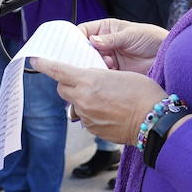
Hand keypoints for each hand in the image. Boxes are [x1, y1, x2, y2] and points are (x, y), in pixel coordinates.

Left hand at [32, 59, 163, 145]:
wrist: (155, 121)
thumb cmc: (142, 93)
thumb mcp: (118, 75)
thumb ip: (97, 77)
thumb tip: (88, 83)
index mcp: (88, 81)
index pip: (59, 71)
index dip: (45, 65)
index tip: (37, 60)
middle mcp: (83, 100)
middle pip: (63, 89)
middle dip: (68, 83)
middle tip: (82, 80)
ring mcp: (87, 117)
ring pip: (74, 105)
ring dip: (82, 99)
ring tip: (103, 97)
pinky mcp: (93, 130)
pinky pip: (85, 118)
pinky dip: (92, 112)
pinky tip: (109, 111)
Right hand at [78, 18, 166, 73]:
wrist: (168, 55)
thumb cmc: (151, 38)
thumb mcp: (131, 35)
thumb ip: (112, 39)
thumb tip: (93, 40)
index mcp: (106, 29)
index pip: (83, 32)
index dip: (75, 38)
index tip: (70, 46)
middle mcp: (104, 43)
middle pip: (84, 49)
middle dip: (82, 55)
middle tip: (82, 60)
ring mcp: (109, 58)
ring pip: (91, 63)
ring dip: (93, 65)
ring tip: (105, 65)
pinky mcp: (115, 71)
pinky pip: (102, 74)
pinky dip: (101, 75)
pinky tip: (107, 74)